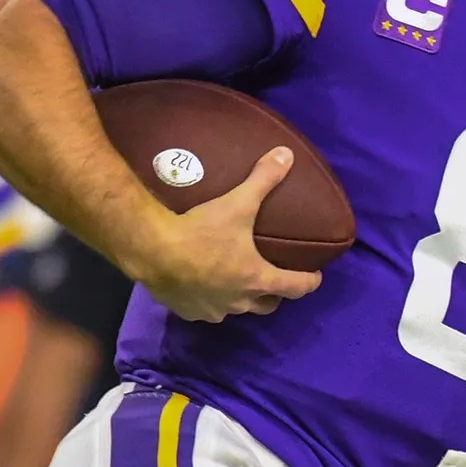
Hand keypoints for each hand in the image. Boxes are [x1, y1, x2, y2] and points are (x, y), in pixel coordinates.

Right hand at [133, 148, 324, 323]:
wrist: (152, 251)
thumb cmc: (201, 231)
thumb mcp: (237, 203)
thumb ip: (263, 179)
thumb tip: (285, 154)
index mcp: (258, 279)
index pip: (297, 288)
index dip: (309, 281)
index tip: (314, 275)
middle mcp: (240, 302)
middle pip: (267, 305)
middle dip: (274, 293)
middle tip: (272, 277)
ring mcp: (213, 310)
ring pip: (236, 309)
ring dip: (240, 298)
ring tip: (235, 279)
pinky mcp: (188, 312)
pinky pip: (206, 310)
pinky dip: (209, 300)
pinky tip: (202, 285)